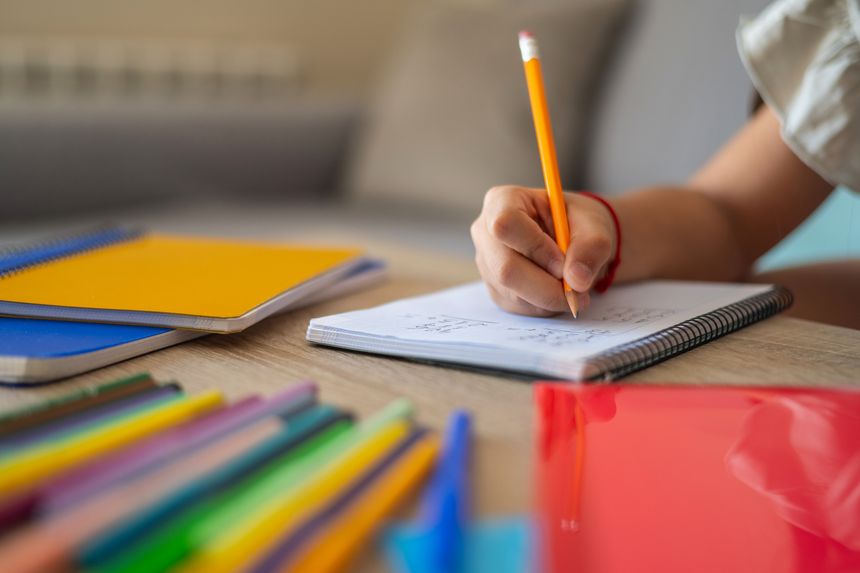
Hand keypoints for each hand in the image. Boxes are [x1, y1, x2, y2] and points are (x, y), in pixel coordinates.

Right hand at [470, 186, 617, 315]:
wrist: (575, 240)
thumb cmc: (579, 224)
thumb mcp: (594, 226)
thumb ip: (590, 248)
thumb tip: (576, 280)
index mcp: (502, 201)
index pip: (506, 225)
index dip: (536, 248)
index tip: (564, 263)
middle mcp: (485, 232)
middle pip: (505, 268)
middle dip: (546, 286)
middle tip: (577, 290)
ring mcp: (487, 263)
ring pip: (513, 292)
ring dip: (549, 297)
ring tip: (572, 288)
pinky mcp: (495, 288)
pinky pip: (518, 306)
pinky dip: (544, 305)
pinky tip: (557, 291)